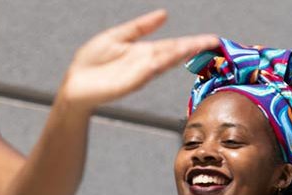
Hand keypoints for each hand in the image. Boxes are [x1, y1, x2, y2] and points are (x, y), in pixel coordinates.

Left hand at [62, 10, 218, 108]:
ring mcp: (141, 72)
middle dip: (195, 47)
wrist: (76, 84)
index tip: (211, 39)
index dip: (193, 42)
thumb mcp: (117, 36)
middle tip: (214, 42)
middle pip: (175, 52)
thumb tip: (164, 14)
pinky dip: (164, 61)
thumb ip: (141, 26)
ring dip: (183, 52)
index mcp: (145, 51)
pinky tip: (175, 54)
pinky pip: (151, 68)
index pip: (174, 45)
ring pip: (166, 59)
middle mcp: (147, 62)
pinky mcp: (133, 80)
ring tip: (200, 45)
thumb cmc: (92, 63)